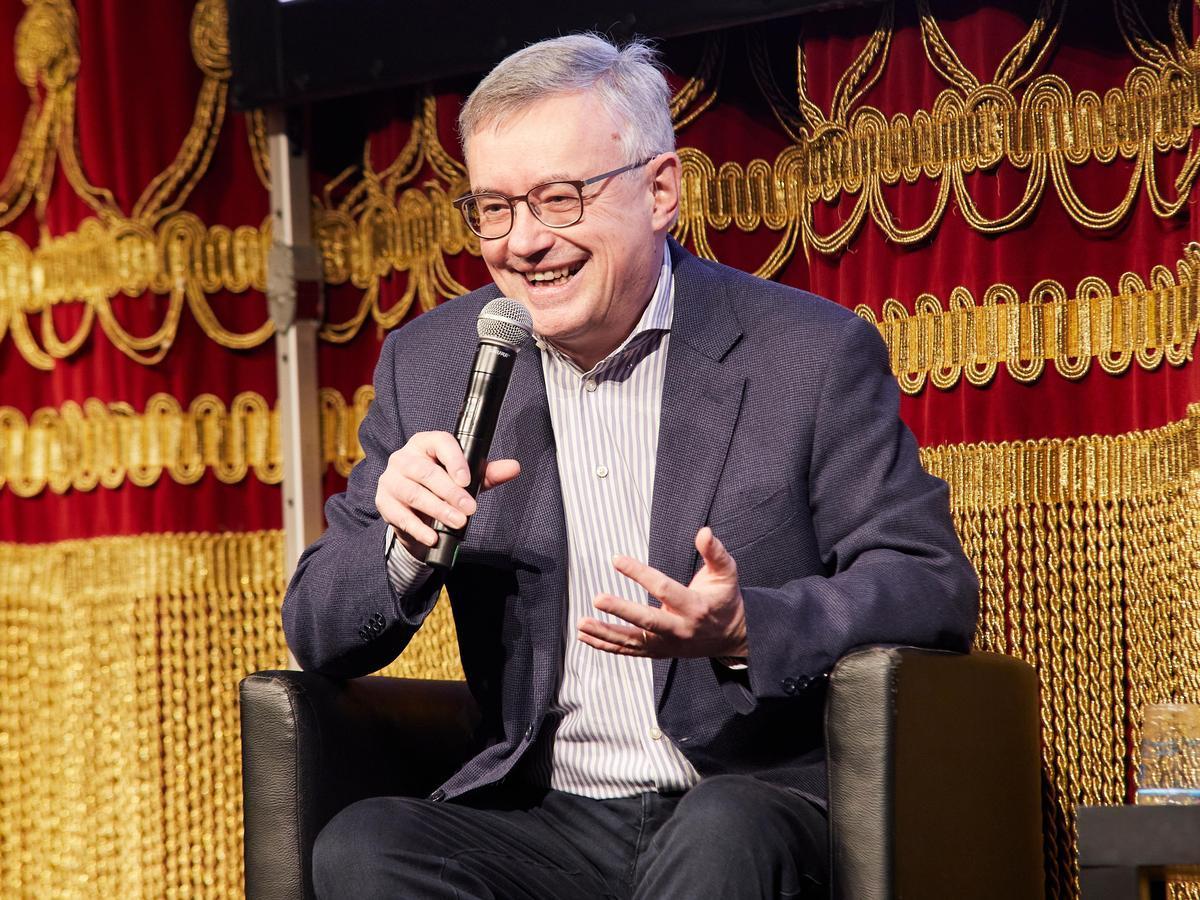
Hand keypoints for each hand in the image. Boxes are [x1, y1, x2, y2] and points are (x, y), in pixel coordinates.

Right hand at [375, 431, 519, 557]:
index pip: (440, 443)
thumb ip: (488, 473)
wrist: (414, 510)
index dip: (454, 460)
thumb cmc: (441, 486)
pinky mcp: (383, 502)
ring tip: (457, 523)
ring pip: (413, 493)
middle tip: (470, 509)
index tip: (467, 480)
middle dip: (450, 492)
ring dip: (437, 510)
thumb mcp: (466, 479)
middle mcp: (404, 457)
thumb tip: (514, 467)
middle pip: (426, 472)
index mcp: (426, 443)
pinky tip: (433, 537)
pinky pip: (400, 515)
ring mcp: (391, 479)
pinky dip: (418, 528)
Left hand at [577, 527, 747, 658]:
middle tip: (597, 598)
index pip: (664, 589)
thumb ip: (715, 552)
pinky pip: (629, 650)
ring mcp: (668, 645)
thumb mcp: (726, 573)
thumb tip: (704, 531)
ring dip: (605, 633)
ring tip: (581, 623)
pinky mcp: (659, 652)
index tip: (616, 559)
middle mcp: (680, 629)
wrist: (733, 636)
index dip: (639, 573)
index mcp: (695, 607)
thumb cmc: (725, 599)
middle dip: (620, 610)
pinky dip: (606, 645)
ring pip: (633, 642)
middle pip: (647, 621)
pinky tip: (585, 636)